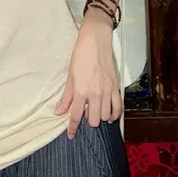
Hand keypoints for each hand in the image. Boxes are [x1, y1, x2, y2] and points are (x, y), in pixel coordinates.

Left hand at [54, 11, 121, 138]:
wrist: (96, 41)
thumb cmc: (81, 55)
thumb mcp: (70, 75)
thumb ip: (66, 96)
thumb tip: (59, 112)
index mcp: (80, 91)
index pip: (75, 116)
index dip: (72, 128)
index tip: (71, 135)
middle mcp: (94, 94)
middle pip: (93, 121)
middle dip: (88, 121)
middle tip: (84, 113)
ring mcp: (107, 92)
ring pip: (105, 116)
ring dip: (99, 116)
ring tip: (95, 110)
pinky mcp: (116, 87)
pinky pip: (118, 108)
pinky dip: (114, 115)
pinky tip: (109, 115)